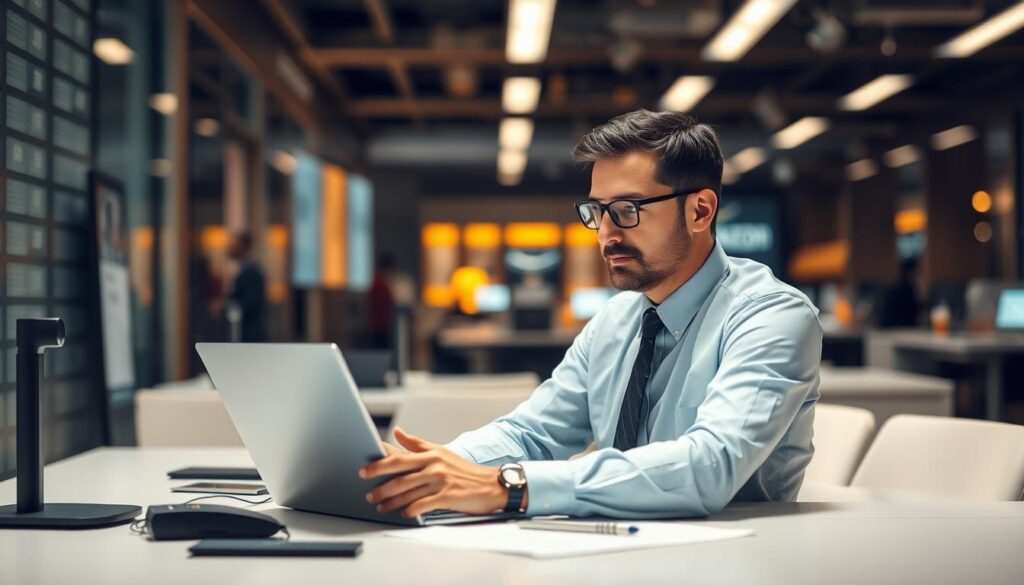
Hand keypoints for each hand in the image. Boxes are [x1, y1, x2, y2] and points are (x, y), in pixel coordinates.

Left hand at [360, 427, 519, 518]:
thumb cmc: (464, 470)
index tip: (364, 470)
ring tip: (380, 507)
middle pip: (400, 476)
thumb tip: (397, 432)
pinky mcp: (448, 496)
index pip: (399, 458)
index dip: (379, 464)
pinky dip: (411, 510)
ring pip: (409, 492)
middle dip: (381, 486)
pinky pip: (423, 505)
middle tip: (368, 494)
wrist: (491, 484)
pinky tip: (403, 514)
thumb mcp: (441, 453)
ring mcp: (440, 481)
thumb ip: (417, 444)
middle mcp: (434, 466)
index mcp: (430, 454)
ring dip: (392, 502)